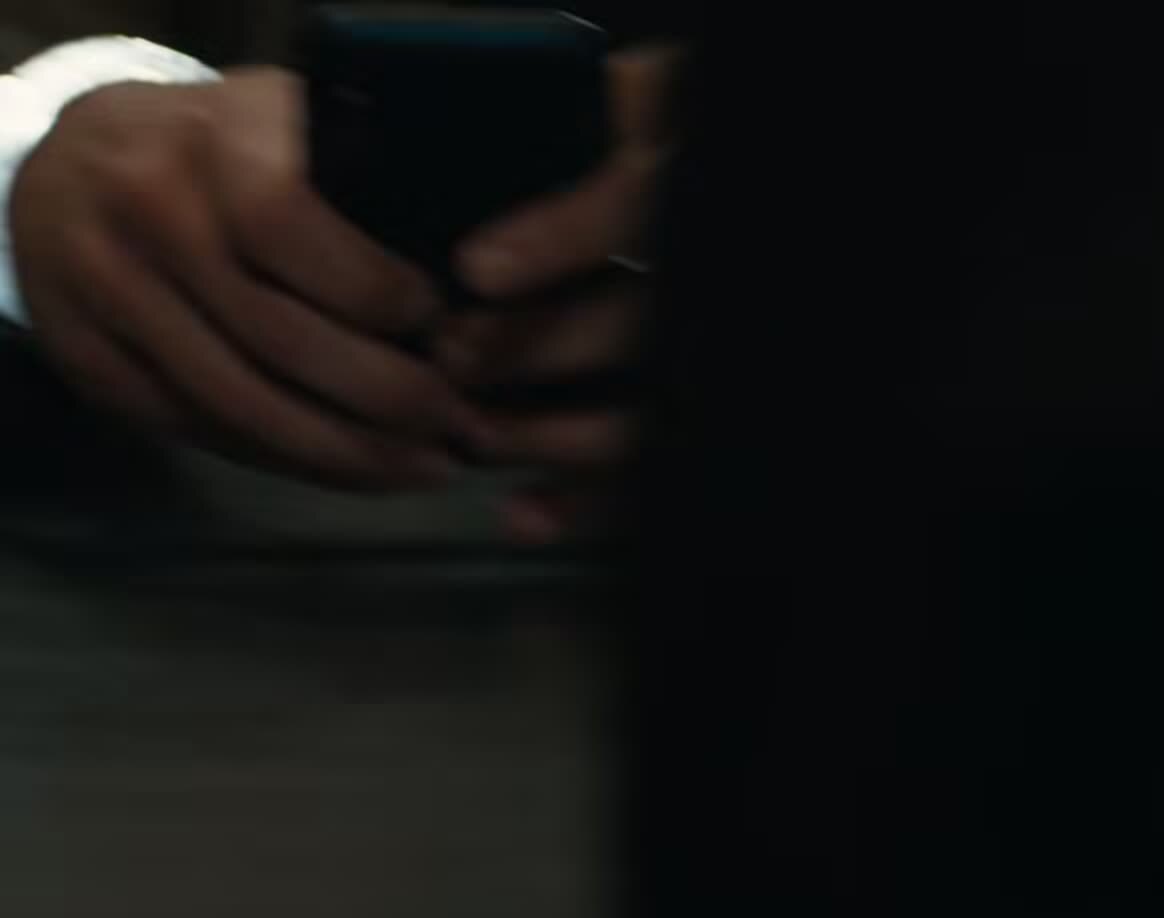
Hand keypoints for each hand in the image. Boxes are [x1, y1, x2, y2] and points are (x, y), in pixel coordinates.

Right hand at [12, 68, 484, 490]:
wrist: (72, 164)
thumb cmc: (229, 147)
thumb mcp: (294, 124)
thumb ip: (366, 178)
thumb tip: (478, 280)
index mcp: (212, 144)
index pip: (288, 227)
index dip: (375, 289)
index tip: (444, 323)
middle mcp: (148, 214)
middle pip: (276, 338)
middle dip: (388, 397)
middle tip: (464, 425)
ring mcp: (105, 292)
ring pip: (239, 403)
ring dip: (347, 453)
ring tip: (427, 467)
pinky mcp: (88, 360)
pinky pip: (201, 429)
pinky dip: (287, 460)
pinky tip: (353, 469)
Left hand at [438, 46, 677, 542]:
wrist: (681, 170)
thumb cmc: (612, 141)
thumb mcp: (600, 114)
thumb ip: (545, 143)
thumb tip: (429, 163)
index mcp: (674, 180)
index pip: (633, 207)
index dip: (558, 241)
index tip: (475, 270)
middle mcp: (695, 265)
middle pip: (632, 327)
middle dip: (531, 353)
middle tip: (450, 359)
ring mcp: (692, 348)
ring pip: (639, 413)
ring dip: (546, 436)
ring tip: (474, 435)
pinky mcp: (679, 409)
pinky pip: (640, 469)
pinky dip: (580, 504)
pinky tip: (520, 517)